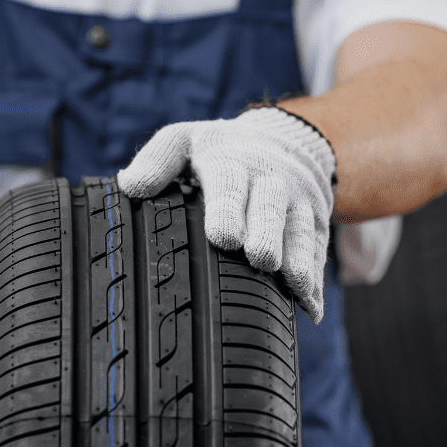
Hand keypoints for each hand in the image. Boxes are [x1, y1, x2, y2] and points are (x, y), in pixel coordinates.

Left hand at [118, 107, 335, 321]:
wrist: (286, 139)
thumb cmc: (222, 149)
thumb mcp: (186, 140)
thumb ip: (157, 160)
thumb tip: (129, 184)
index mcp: (231, 162)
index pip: (229, 184)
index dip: (228, 210)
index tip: (224, 237)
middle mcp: (269, 181)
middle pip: (270, 208)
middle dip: (267, 233)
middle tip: (262, 259)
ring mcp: (297, 204)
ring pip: (300, 231)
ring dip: (299, 259)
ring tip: (295, 285)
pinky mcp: (316, 224)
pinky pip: (318, 252)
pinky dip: (315, 279)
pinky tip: (310, 306)